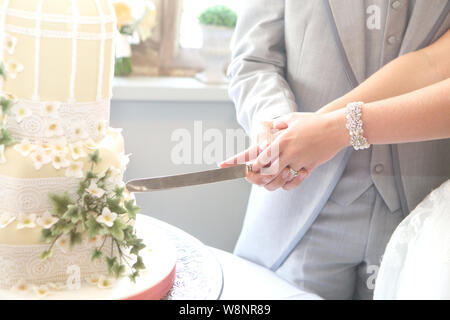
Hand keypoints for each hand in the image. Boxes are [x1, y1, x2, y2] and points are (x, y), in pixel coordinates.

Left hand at [221, 109, 349, 190]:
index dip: (247, 163)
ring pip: (280, 178)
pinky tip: (283, 185)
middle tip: (249, 178)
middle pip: (267, 170)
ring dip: (270, 183)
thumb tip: (266, 125)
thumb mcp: (292, 118)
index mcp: (282, 140)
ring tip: (263, 185)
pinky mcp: (311, 166)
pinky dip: (288, 185)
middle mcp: (289, 152)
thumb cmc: (313, 121)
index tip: (238, 168)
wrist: (337, 127)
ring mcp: (300, 160)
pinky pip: (296, 180)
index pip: (260, 155)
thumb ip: (277, 124)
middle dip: (255, 177)